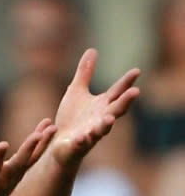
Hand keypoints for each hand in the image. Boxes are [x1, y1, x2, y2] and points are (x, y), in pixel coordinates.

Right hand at [0, 120, 55, 195]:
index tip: (4, 144)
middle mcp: (4, 179)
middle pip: (19, 163)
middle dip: (28, 150)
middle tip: (38, 136)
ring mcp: (15, 176)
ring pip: (32, 158)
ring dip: (42, 143)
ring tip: (51, 127)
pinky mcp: (20, 171)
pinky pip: (34, 155)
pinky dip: (41, 142)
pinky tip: (49, 128)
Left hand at [51, 48, 139, 167]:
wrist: (59, 143)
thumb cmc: (71, 118)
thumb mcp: (76, 91)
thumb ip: (85, 73)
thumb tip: (92, 50)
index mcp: (102, 106)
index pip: (117, 92)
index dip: (126, 83)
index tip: (136, 71)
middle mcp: (100, 120)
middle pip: (116, 110)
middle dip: (125, 102)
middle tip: (135, 92)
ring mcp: (91, 133)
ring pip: (102, 130)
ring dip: (106, 125)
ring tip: (109, 118)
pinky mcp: (78, 145)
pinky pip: (81, 143)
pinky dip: (82, 140)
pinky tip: (82, 137)